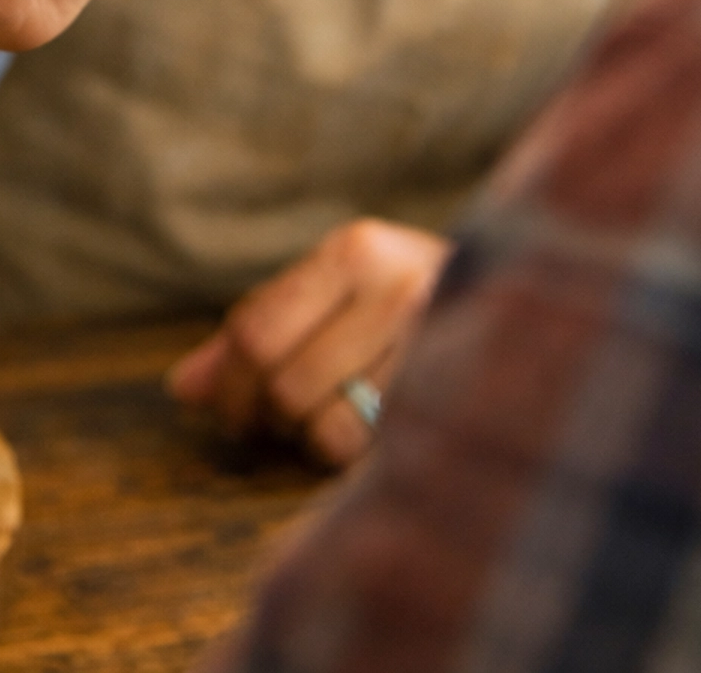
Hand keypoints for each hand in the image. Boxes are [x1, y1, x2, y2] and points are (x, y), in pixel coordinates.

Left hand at [167, 218, 450, 467]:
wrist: (518, 301)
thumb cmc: (400, 301)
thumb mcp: (331, 292)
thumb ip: (260, 329)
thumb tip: (181, 389)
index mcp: (356, 251)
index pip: (255, 331)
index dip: (228, 385)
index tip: (230, 409)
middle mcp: (397, 289)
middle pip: (283, 385)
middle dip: (266, 416)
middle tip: (276, 420)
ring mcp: (433, 344)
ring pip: (326, 426)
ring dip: (313, 437)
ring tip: (329, 415)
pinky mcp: (452, 395)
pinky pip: (370, 450)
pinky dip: (353, 451)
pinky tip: (367, 427)